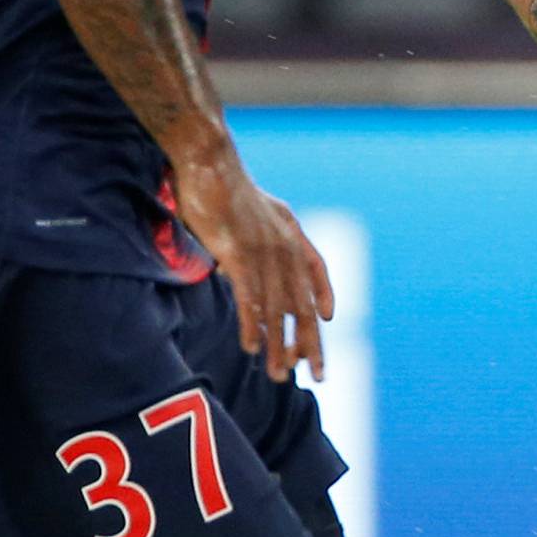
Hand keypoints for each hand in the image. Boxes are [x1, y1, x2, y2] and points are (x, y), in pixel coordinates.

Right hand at [170, 143, 334, 381]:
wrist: (209, 162)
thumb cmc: (223, 186)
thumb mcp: (255, 209)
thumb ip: (259, 236)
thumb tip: (240, 266)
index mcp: (291, 232)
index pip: (317, 270)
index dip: (325, 294)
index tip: (328, 320)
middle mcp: (285, 247)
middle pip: (303, 304)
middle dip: (311, 343)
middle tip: (318, 374)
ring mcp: (264, 253)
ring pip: (278, 311)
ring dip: (279, 347)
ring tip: (279, 374)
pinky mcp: (239, 256)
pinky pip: (251, 300)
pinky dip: (253, 325)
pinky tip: (253, 347)